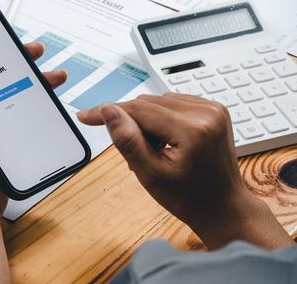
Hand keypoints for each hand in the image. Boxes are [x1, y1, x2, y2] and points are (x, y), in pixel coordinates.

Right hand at [77, 93, 292, 248]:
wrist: (223, 207)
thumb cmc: (190, 198)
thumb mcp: (150, 174)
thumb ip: (127, 140)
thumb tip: (108, 111)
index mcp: (193, 129)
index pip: (138, 109)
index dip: (108, 112)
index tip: (86, 116)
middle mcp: (206, 112)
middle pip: (148, 103)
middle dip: (132, 123)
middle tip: (132, 154)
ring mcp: (213, 109)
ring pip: (158, 102)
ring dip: (146, 122)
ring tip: (153, 152)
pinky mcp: (214, 109)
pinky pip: (174, 104)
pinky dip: (161, 119)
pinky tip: (165, 142)